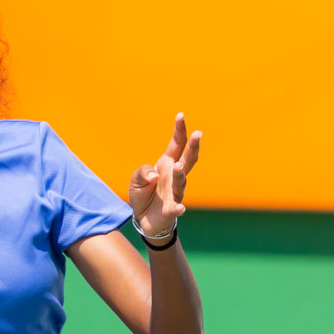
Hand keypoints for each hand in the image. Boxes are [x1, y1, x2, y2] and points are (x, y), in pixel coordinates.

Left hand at [129, 113, 201, 238]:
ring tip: (177, 167)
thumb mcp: (136, 179)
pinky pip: (176, 208)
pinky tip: (179, 207)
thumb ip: (143, 172)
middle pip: (188, 159)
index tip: (181, 115)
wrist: (144, 218)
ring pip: (181, 182)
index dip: (180, 130)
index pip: (177, 144)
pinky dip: (178, 207)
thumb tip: (155, 175)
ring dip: (180, 175)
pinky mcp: (172, 209)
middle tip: (198, 134)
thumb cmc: (143, 193)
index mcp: (167, 164)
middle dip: (193, 146)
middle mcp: (175, 176)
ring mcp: (176, 192)